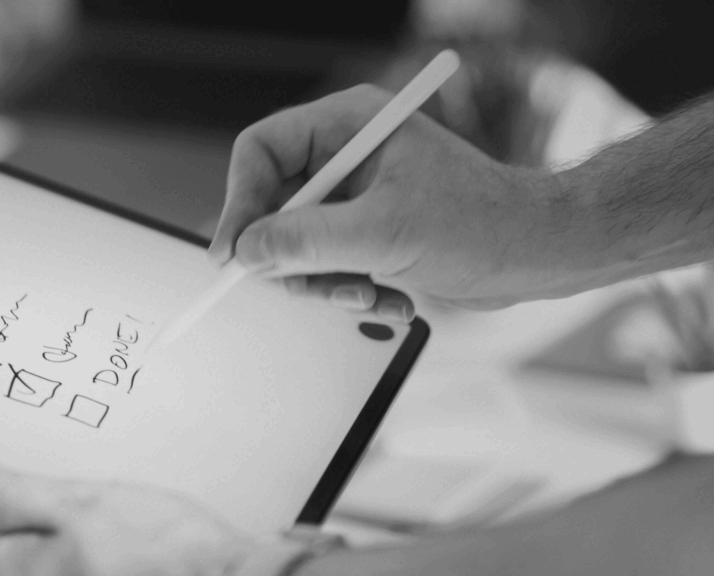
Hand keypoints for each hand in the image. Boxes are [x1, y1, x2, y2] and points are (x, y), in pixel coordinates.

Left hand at [0, 445, 300, 575]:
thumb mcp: (76, 502)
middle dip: (29, 515)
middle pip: (6, 552)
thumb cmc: (166, 554)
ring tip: (112, 513)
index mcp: (16, 572)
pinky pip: (82, 566)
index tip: (18, 469)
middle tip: (75, 489)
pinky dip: (96, 550)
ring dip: (67, 532)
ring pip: (47, 560)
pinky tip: (130, 539)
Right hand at [208, 84, 570, 315]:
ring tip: (363, 297)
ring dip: (322, 282)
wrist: (536, 255)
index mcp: (348, 125)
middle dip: (290, 256)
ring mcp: (355, 194)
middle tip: (305, 287)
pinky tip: (387, 300)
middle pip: (273, 203)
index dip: (239, 202)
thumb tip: (247, 251)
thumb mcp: (384, 234)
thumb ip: (307, 241)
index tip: (232, 254)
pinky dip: (347, 289)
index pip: (261, 150)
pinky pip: (326, 262)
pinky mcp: (366, 230)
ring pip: (296, 242)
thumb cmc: (480, 224)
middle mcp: (346, 154)